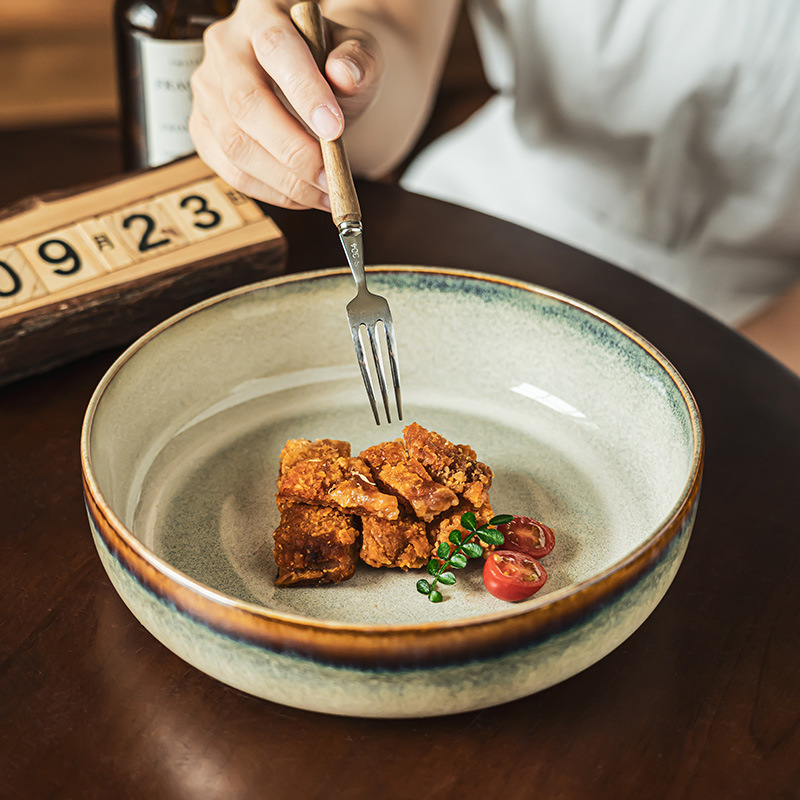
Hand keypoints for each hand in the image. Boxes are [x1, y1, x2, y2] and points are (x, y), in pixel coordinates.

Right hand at [189, 0, 381, 210]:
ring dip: (285, 181)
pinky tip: (302, 195)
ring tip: (325, 193)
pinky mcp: (203, 127)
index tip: (334, 130)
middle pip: (246, 104)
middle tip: (331, 178)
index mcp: (262, 12)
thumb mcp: (357, 52)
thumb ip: (359, 61)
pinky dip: (271, 191)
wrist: (311, 82)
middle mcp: (225, 46)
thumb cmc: (332, 63)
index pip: (277, 46)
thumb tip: (345, 75)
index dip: (304, 90)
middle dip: (293, 151)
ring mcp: (207, 88)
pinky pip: (230, 170)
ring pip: (235, 145)